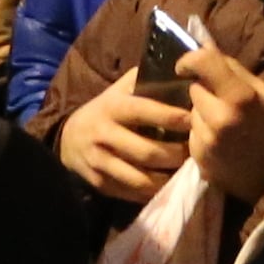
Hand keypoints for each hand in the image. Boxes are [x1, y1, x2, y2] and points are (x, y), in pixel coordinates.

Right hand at [57, 71, 190, 201]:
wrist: (67, 139)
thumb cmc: (104, 111)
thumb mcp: (118, 91)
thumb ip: (143, 80)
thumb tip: (178, 71)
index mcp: (111, 108)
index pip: (144, 111)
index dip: (170, 117)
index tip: (193, 120)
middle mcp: (103, 135)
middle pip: (147, 152)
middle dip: (176, 155)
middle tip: (195, 152)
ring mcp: (99, 162)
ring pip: (140, 178)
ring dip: (167, 178)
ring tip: (185, 172)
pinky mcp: (100, 183)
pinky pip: (132, 193)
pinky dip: (153, 191)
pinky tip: (168, 184)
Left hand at [182, 41, 263, 202]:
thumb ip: (233, 69)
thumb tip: (204, 48)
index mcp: (239, 97)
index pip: (203, 62)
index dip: (191, 59)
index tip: (187, 65)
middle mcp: (218, 119)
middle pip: (194, 90)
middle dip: (205, 92)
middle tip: (222, 101)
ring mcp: (206, 142)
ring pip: (190, 114)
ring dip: (202, 115)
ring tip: (223, 125)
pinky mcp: (199, 160)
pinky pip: (192, 136)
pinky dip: (201, 135)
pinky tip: (220, 142)